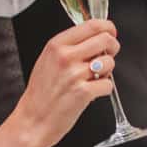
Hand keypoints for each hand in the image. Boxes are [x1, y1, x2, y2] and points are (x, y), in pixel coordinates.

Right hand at [15, 20, 118, 146]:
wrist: (33, 121)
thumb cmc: (39, 94)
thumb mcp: (47, 60)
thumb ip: (68, 47)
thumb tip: (94, 37)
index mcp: (56, 45)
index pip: (91, 25)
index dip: (107, 28)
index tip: (111, 32)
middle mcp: (66, 57)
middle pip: (105, 39)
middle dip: (113, 47)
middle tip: (109, 54)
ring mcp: (75, 74)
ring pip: (109, 62)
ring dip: (107, 71)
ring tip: (94, 78)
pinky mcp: (84, 92)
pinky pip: (108, 84)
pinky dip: (104, 89)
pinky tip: (92, 92)